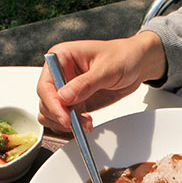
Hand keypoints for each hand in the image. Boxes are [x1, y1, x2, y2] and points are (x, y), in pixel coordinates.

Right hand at [37, 31, 166, 132]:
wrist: (136, 64)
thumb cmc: (122, 57)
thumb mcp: (106, 69)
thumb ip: (85, 84)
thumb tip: (65, 97)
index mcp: (61, 57)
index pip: (46, 85)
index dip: (52, 104)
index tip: (65, 118)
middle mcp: (60, 73)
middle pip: (45, 102)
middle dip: (60, 116)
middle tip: (77, 123)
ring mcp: (67, 89)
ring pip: (52, 113)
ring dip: (66, 123)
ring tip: (86, 123)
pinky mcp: (76, 102)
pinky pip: (66, 118)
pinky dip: (74, 125)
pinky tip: (87, 124)